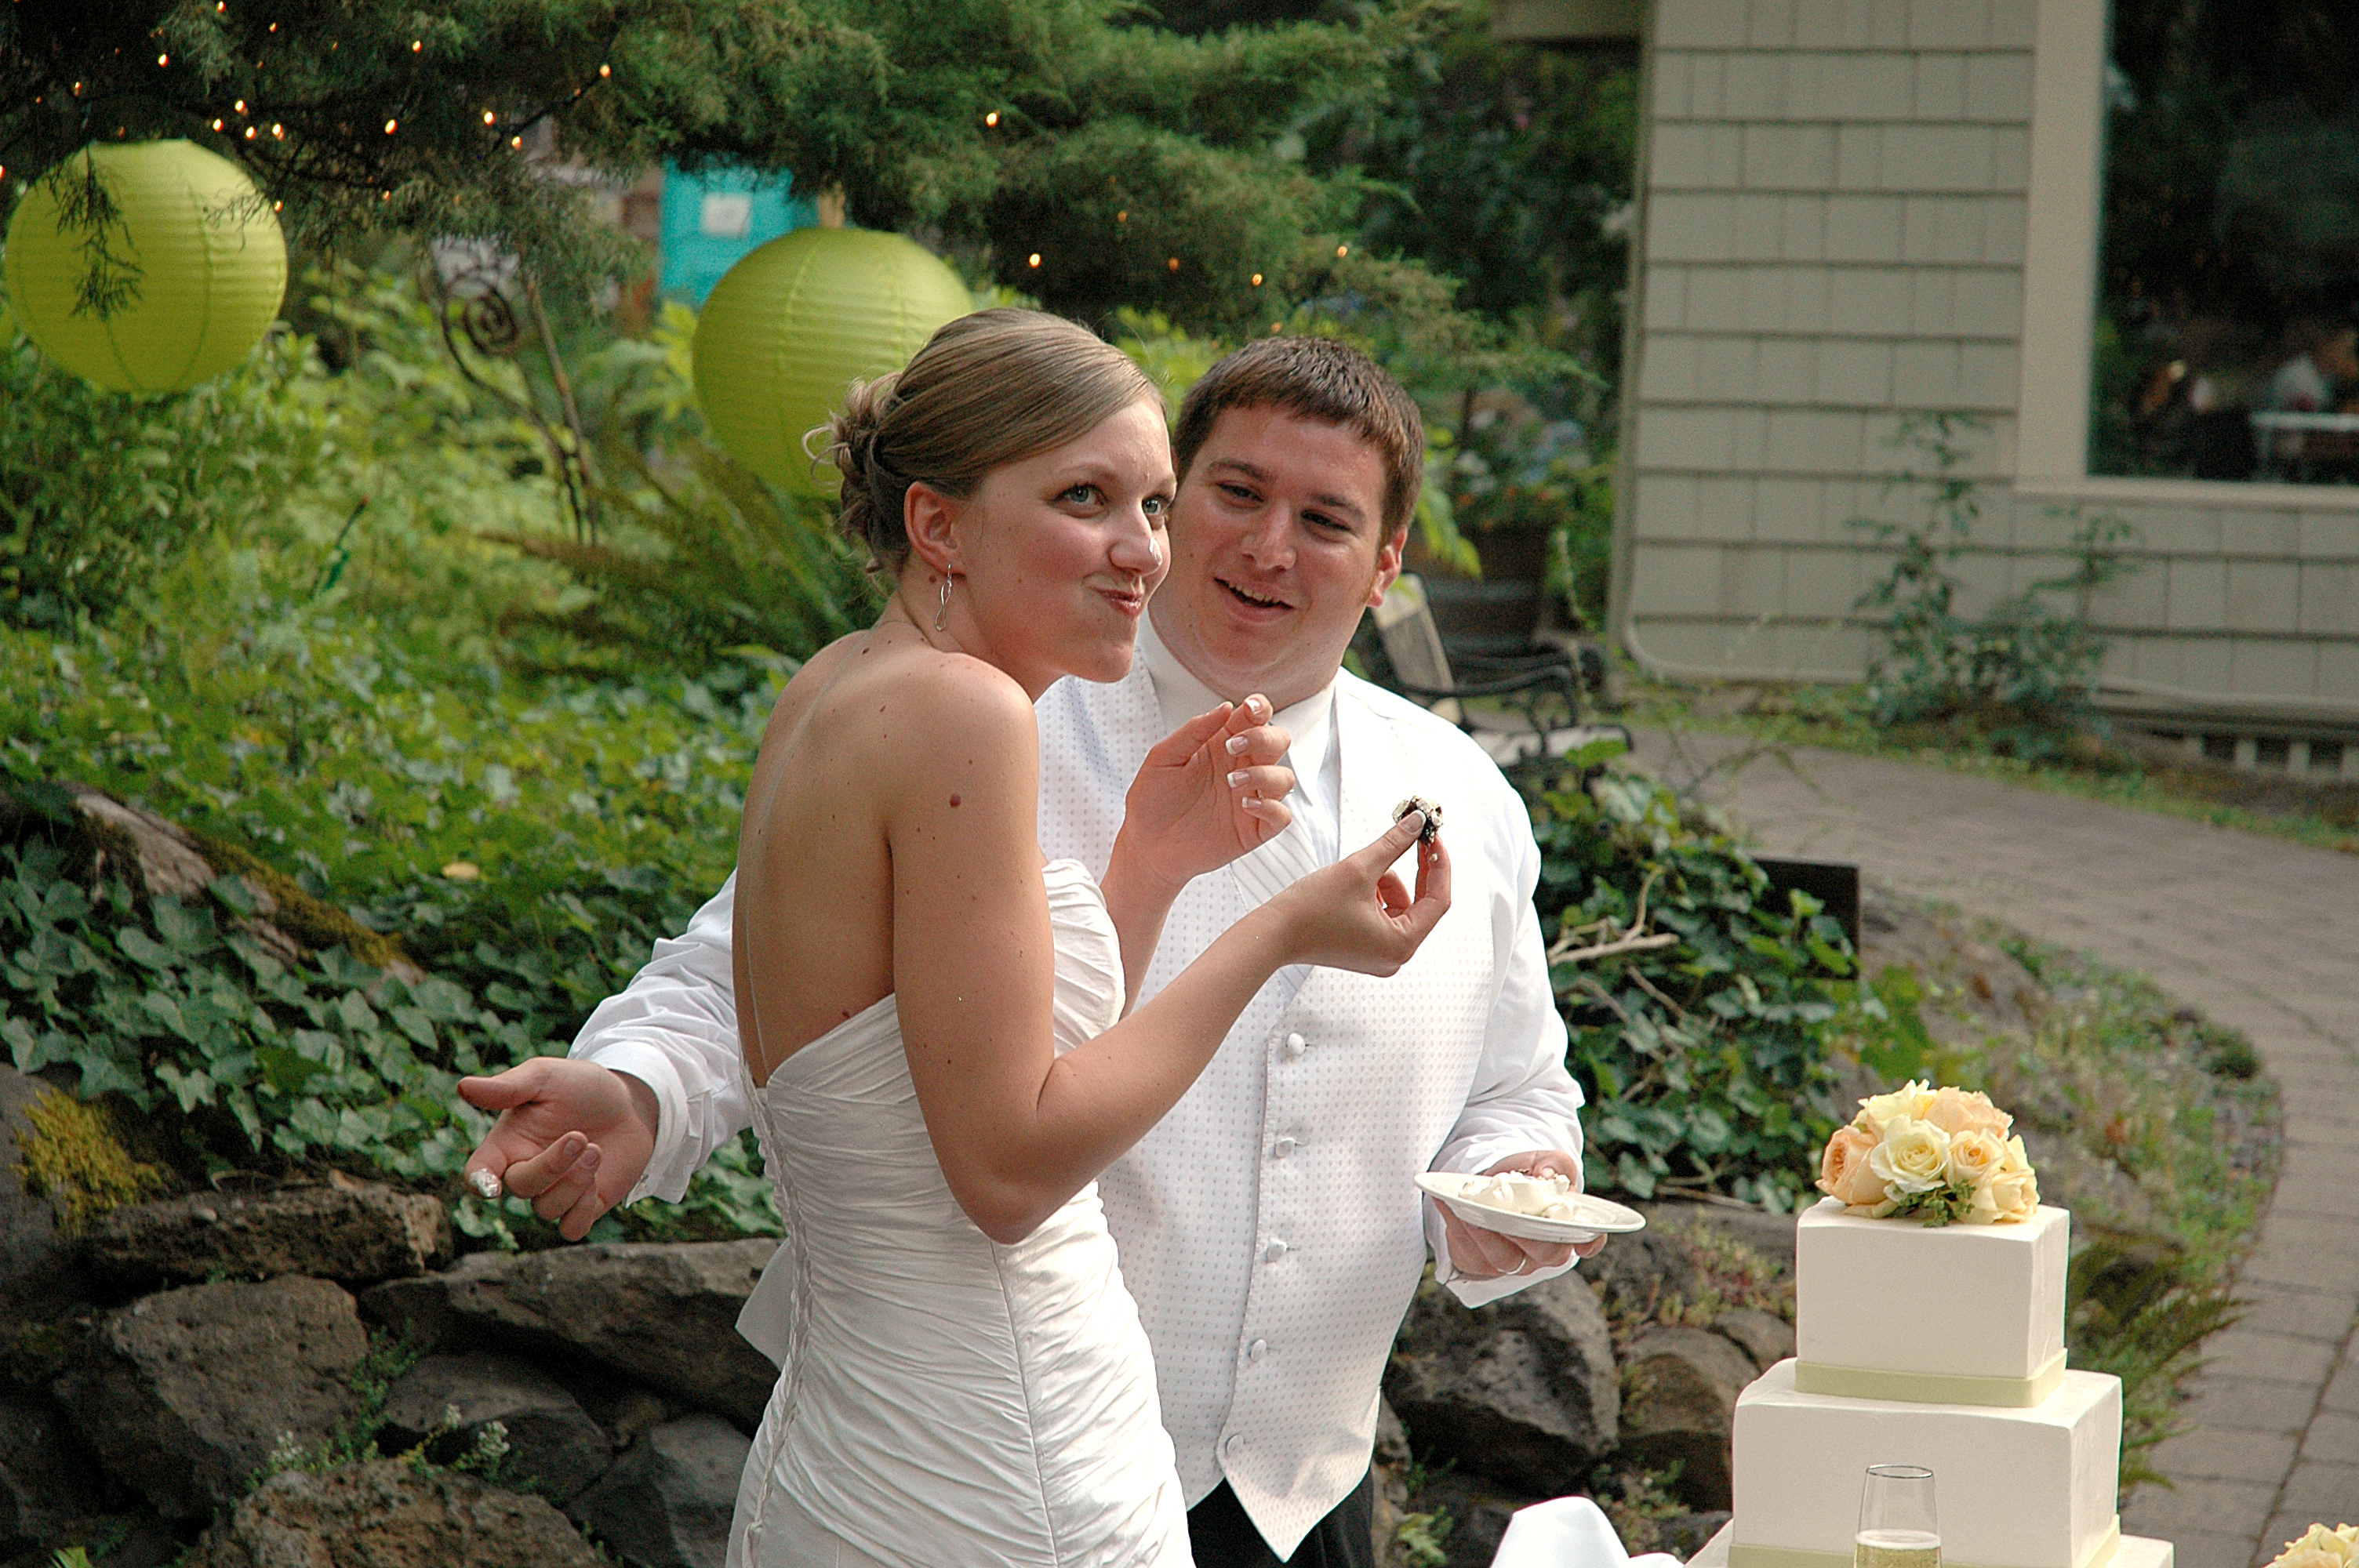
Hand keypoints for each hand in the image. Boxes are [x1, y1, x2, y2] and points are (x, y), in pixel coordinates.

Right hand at [457, 1058, 658, 1241]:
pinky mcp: (585, 1205)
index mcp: (508, 1143)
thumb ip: (508, 1087)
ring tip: (596, 1149)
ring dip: (574, 1182)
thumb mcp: (545, 1077)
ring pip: (547, 1209)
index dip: (478, 1181)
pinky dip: (583, 1210)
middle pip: (520, 1187)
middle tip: (579, 1136)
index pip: (479, 1172)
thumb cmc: (580, 1085)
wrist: (629, 1102)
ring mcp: (555, 1192)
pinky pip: (572, 1228)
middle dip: (550, 1166)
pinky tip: (598, 1178)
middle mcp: (527, 1171)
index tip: (490, 1185)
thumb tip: (463, 1087)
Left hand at [1113, 696, 1294, 892]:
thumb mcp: (1164, 757)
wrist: (1145, 845)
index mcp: (1223, 746)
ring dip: (1265, 774)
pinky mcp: (1253, 830)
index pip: (1255, 719)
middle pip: (1279, 742)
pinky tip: (1246, 805)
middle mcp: (1242, 768)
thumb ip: (1194, 731)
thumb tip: (1225, 708)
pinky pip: (1282, 815)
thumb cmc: (1152, 800)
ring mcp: (1250, 799)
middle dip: (1264, 738)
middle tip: (1232, 747)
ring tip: (1232, 782)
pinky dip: (1272, 808)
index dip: (1259, 708)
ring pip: (1285, 778)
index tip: (1249, 709)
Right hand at [1274, 810, 1449, 974]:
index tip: (1434, 838)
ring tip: (1360, 872)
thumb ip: (1393, 844)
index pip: (1438, 900)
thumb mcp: (1358, 869)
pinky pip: (1383, 915)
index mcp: (1401, 944)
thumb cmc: (1309, 911)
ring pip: (1399, 905)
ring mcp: (1380, 955)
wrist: (1272, 934)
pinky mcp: (1365, 949)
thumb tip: (1416, 824)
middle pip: (1419, 903)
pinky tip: (1352, 887)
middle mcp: (1395, 956)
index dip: (1438, 864)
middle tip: (1412, 837)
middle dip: (1412, 870)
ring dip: (1386, 881)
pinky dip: (1374, 895)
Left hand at [1439, 1149, 1606, 1278]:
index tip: (1584, 1241)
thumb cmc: (1527, 1173)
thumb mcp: (1543, 1160)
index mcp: (1566, 1227)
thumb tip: (1547, 1176)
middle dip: (1527, 1236)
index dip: (1590, 1242)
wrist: (1492, 1179)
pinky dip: (1459, 1231)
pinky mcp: (1482, 1262)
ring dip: (1485, 1235)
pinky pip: (1472, 1256)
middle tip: (1507, 1214)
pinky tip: (1450, 1206)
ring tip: (1468, 1210)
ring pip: (1505, 1260)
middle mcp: (1544, 1250)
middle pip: (1546, 1254)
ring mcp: (1514, 1260)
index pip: (1588, 1239)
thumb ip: (1554, 1163)